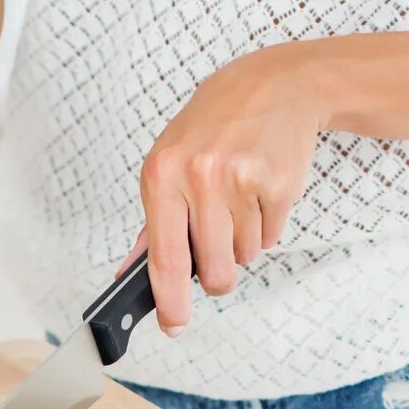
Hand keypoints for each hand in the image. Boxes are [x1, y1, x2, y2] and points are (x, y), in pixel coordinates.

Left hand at [138, 43, 321, 332]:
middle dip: (218, 275)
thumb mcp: (168, 164)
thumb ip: (152, 226)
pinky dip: (266, 225)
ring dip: (243, 242)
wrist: (273, 84)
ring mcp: (241, 180)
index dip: (170, 301)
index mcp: (162, 175)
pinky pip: (272, 238)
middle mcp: (199, 177)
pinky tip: (259, 190)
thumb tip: (131, 275)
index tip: (173, 325)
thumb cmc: (213, 127)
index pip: (164, 258)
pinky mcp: (278, 184)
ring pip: (244, 257)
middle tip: (219, 247)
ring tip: (239, 199)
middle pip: (214, 271)